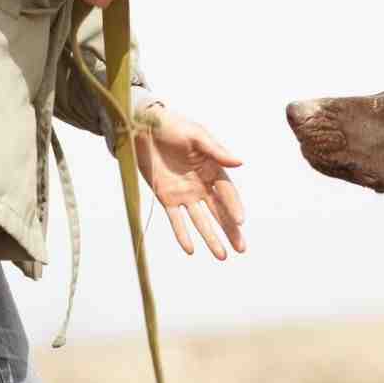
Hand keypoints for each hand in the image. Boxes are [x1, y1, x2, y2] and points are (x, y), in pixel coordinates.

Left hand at [135, 106, 245, 259]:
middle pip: (219, 211)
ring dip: (211, 238)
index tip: (240, 221)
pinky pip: (176, 220)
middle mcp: (202, 185)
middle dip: (230, 230)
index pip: (227, 192)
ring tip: (222, 256)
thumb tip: (240, 162)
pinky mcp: (166, 198)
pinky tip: (190, 249)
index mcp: (213, 168)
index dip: (234, 206)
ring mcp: (185, 194)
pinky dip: (182, 234)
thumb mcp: (196, 135)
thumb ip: (216, 151)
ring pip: (201, 220)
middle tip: (241, 248)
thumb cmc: (172, 126)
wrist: (142, 127)